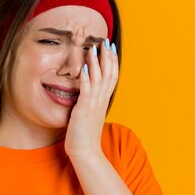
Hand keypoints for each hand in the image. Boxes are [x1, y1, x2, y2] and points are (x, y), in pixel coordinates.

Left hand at [64, 38, 118, 159]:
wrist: (86, 152)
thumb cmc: (85, 136)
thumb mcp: (90, 115)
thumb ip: (90, 103)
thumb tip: (87, 94)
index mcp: (103, 101)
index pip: (111, 77)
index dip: (112, 62)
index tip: (110, 48)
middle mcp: (101, 101)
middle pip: (109, 74)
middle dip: (107, 57)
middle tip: (106, 41)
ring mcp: (94, 105)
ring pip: (98, 79)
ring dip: (96, 63)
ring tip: (93, 48)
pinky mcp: (84, 110)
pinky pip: (86, 91)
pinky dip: (86, 78)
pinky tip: (83, 68)